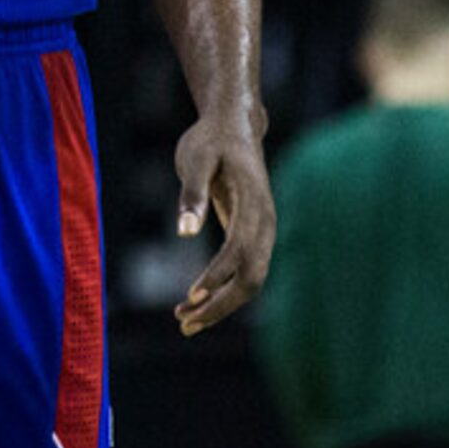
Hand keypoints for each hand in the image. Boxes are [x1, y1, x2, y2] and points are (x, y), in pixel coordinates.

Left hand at [173, 110, 274, 335]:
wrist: (235, 126)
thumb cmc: (211, 140)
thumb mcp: (195, 158)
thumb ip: (192, 194)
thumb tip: (184, 233)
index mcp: (253, 203)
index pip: (240, 250)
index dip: (217, 275)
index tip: (190, 295)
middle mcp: (265, 222)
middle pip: (252, 278)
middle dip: (220, 304)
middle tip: (183, 321)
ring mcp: (264, 231)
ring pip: (251, 281)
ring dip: (220, 304)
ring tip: (184, 320)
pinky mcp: (254, 236)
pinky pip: (245, 272)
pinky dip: (223, 291)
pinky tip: (196, 301)